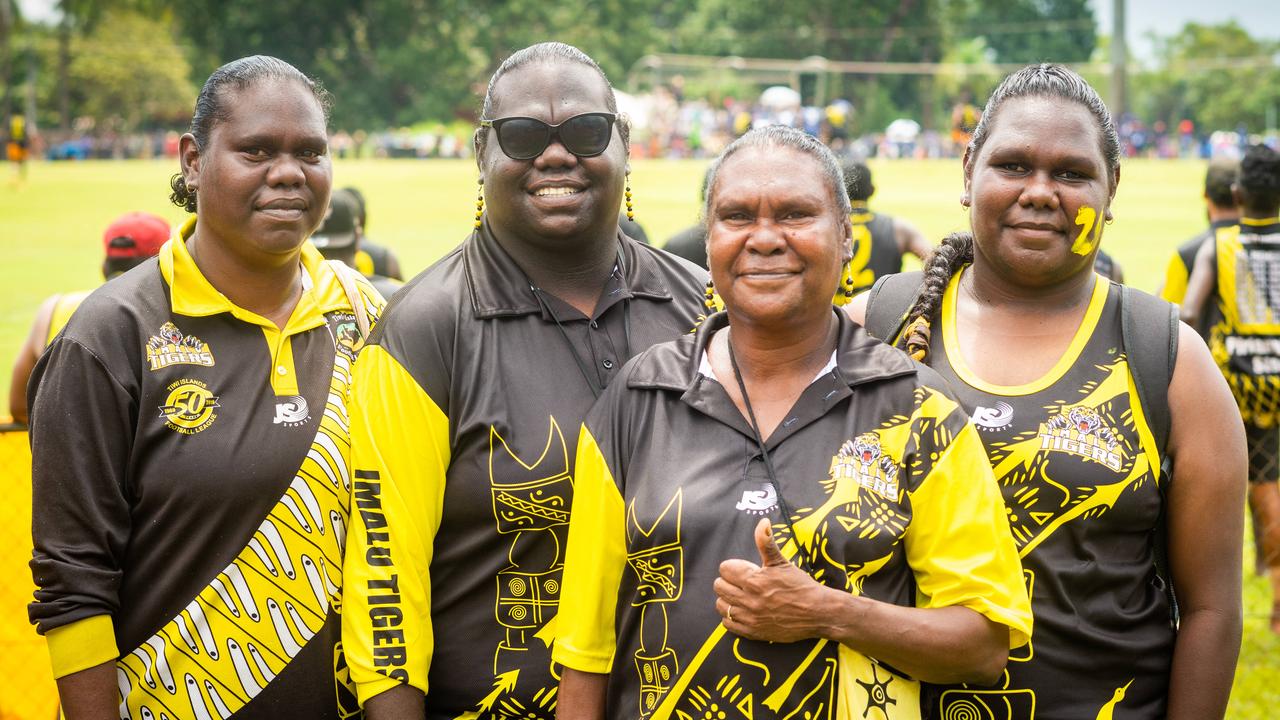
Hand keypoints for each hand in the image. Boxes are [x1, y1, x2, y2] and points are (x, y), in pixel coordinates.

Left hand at [713, 518, 831, 642]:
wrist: (818, 612)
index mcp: (754, 580)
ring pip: (721, 605)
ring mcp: (750, 618)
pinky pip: (728, 624)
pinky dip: (731, 617)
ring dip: (728, 598)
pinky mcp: (753, 632)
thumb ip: (766, 542)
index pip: (724, 569)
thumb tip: (762, 522)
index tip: (745, 569)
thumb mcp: (782, 562)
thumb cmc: (801, 585)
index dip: (733, 566)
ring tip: (741, 596)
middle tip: (742, 582)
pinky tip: (742, 611)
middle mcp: (749, 600)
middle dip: (728, 581)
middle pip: (719, 586)